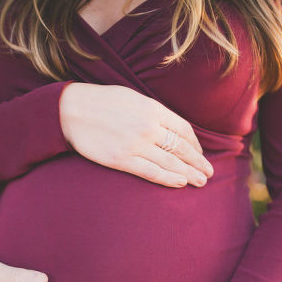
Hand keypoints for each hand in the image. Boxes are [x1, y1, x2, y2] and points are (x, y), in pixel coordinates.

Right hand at [59, 83, 213, 187]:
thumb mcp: (134, 98)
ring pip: (170, 163)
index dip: (196, 144)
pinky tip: (180, 183)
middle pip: (181, 148)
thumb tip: (174, 129)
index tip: (200, 153)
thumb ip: (155, 112)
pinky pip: (152, 172)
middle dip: (198, 162)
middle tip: (209, 173)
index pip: (183, 130)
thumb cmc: (103, 102)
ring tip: (201, 182)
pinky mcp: (122, 160)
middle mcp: (148, 127)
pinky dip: (168, 179)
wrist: (72, 110)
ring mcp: (135, 144)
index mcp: (153, 109)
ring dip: (189, 173)